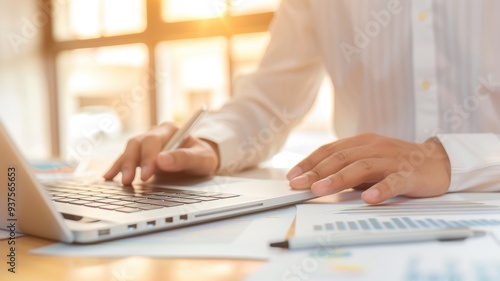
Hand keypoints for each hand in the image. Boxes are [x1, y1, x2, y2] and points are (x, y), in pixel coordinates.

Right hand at [103, 122, 219, 184]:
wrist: (202, 160)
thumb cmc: (203, 157)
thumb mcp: (202, 158)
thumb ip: (184, 158)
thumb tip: (162, 160)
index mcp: (171, 129)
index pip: (154, 140)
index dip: (148, 156)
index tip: (147, 174)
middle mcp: (156, 132)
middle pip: (138, 143)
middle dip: (131, 162)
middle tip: (129, 181)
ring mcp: (147, 142)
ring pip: (129, 149)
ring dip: (122, 165)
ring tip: (118, 180)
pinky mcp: (142, 154)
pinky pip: (126, 158)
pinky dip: (117, 167)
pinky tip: (109, 176)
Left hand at [286, 133, 450, 203]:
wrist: (439, 161)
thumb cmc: (397, 163)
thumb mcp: (368, 161)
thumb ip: (347, 168)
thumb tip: (315, 182)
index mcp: (361, 142)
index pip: (329, 150)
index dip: (309, 163)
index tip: (292, 176)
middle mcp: (374, 147)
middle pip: (340, 157)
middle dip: (316, 172)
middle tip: (299, 185)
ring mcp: (392, 159)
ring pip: (361, 167)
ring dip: (339, 179)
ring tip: (320, 190)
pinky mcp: (410, 173)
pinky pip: (394, 181)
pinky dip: (381, 189)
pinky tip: (369, 198)